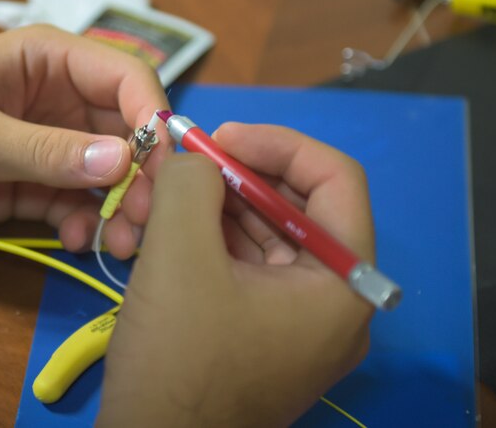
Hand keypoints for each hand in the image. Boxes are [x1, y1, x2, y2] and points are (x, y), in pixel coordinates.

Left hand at [0, 25, 167, 256]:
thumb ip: (46, 150)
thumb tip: (123, 160)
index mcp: (48, 59)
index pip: (126, 77)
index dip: (154, 117)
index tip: (165, 167)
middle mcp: (59, 98)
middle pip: (128, 131)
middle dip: (143, 174)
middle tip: (142, 219)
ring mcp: (49, 143)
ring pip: (110, 172)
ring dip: (122, 207)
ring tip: (119, 243)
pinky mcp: (33, 184)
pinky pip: (78, 202)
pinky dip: (86, 222)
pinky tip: (78, 240)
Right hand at [98, 123, 373, 426]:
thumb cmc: (179, 357)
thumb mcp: (179, 254)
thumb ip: (191, 182)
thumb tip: (193, 161)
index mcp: (343, 285)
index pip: (336, 179)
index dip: (277, 143)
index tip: (217, 136)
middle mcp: (333, 305)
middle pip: (295, 208)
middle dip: (231, 177)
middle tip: (177, 163)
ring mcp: (297, 327)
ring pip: (262, 238)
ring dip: (208, 209)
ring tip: (152, 197)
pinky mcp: (261, 339)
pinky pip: (243, 272)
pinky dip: (204, 244)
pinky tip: (156, 231)